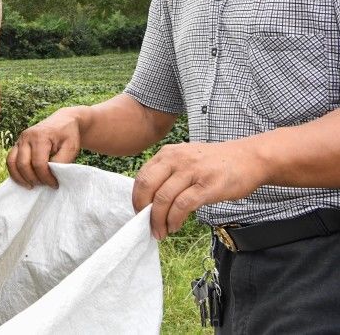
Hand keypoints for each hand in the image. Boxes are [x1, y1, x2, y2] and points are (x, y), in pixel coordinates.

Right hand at [6, 105, 83, 188]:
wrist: (63, 121)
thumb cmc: (68, 136)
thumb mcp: (71, 149)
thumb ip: (61, 162)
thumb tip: (50, 175)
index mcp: (40, 136)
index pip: (38, 163)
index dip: (46, 178)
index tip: (54, 184)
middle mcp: (26, 137)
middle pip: (23, 164)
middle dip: (33, 179)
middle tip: (44, 185)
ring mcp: (19, 140)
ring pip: (11, 162)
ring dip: (20, 177)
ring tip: (31, 186)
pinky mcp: (17, 144)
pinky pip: (10, 160)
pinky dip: (15, 172)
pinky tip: (24, 179)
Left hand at [132, 140, 265, 239]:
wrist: (250, 158)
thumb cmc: (217, 163)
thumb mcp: (186, 159)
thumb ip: (168, 173)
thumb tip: (150, 200)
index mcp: (168, 153)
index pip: (142, 177)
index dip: (137, 198)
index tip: (139, 213)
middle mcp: (176, 159)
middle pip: (147, 187)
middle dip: (143, 210)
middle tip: (146, 225)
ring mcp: (192, 171)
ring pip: (163, 199)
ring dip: (158, 220)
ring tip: (161, 232)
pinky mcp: (207, 186)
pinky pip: (182, 206)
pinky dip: (174, 219)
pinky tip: (174, 226)